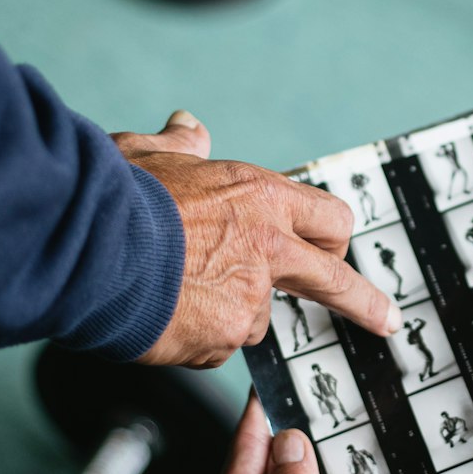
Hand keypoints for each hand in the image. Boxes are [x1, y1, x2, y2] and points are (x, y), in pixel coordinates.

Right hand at [112, 111, 400, 366]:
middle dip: (365, 303)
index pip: (325, 217)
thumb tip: (189, 127)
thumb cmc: (114, 196)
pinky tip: (160, 316)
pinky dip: (192, 339)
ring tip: (172, 293)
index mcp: (259, 196)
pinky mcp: (224, 337)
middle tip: (385, 321)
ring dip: (225, 315)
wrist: (86, 245)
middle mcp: (267, 246)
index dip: (332, 238)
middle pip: (335, 278)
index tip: (344, 253)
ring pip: (254, 318)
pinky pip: (215, 346)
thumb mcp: (150, 154)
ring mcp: (249, 295)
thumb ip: (180, 145)